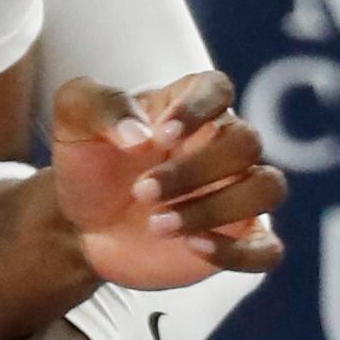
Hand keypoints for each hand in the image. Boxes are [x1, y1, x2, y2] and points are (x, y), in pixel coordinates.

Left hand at [49, 71, 285, 289]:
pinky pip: (267, 248)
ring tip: (157, 224)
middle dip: (194, 169)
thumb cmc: (87, 164)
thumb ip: (97, 104)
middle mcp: (222, 144)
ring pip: (267, 188)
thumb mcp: (73, 121)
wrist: (81, 225)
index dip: (197, 109)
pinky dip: (236, 250)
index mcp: (188, 106)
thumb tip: (140, 132)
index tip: (159, 136)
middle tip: (140, 191)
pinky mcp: (238, 240)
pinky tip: (192, 247)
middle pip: (246, 141)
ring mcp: (237, 193)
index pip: (217, 88)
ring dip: (215, 208)